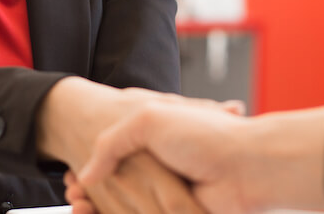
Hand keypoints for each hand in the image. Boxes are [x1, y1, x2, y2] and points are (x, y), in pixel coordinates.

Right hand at [77, 103, 323, 213]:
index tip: (73, 178)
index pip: (112, 162)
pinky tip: (93, 213)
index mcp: (152, 147)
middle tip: (73, 193)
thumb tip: (86, 175)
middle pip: (115, 189)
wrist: (250, 167)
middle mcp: (160, 173)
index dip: (89, 171)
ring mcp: (168, 199)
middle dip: (90, 193)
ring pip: (124, 209)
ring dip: (99, 208)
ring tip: (79, 204)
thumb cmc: (205, 136)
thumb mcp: (148, 119)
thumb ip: (111, 143)